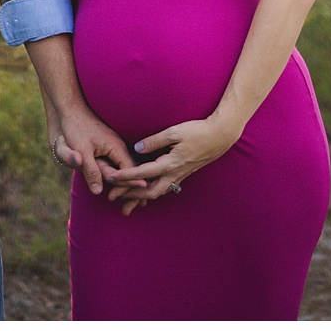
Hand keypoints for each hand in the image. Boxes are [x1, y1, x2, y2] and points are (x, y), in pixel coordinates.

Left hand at [49, 104, 131, 197]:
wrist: (71, 109)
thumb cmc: (75, 128)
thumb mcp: (81, 150)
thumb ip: (90, 170)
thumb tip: (98, 192)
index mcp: (117, 146)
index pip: (130, 171)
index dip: (129, 187)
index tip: (125, 202)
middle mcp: (120, 146)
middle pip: (133, 171)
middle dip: (133, 190)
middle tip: (131, 208)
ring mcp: (117, 147)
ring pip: (129, 169)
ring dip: (129, 185)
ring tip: (130, 204)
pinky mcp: (112, 148)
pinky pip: (122, 165)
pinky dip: (123, 178)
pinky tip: (120, 188)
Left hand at [107, 114, 240, 208]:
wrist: (219, 137)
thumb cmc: (197, 132)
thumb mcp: (174, 132)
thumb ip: (154, 140)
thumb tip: (137, 148)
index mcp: (170, 164)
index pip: (143, 173)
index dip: (125, 176)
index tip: (111, 178)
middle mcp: (173, 174)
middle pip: (148, 191)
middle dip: (130, 195)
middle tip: (112, 196)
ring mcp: (179, 176)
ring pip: (156, 192)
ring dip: (140, 196)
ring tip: (124, 199)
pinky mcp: (182, 174)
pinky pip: (163, 187)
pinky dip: (151, 191)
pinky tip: (144, 189)